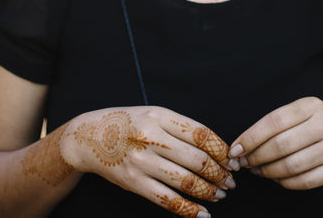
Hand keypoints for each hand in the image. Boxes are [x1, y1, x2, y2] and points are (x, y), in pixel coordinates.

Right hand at [61, 107, 233, 217]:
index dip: (222, 150)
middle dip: (219, 174)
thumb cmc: (128, 124)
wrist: (90, 137)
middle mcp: (151, 137)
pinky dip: (188, 210)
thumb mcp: (154, 115)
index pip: (201, 134)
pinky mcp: (134, 182)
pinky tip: (202, 213)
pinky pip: (167, 199)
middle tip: (230, 182)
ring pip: (186, 181)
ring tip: (219, 194)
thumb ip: (181, 129)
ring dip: (208, 192)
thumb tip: (216, 150)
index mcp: (159, 116)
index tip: (232, 160)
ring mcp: (141, 161)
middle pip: (197, 160)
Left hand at [231, 97, 322, 190]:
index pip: (274, 121)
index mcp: (312, 105)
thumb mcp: (304, 112)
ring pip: (291, 166)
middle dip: (256, 157)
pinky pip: (305, 181)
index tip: (235, 148)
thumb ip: (277, 124)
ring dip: (268, 172)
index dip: (251, 137)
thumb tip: (243, 145)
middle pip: (281, 145)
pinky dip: (285, 182)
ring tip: (258, 171)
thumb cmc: (321, 123)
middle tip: (244, 162)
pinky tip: (277, 178)